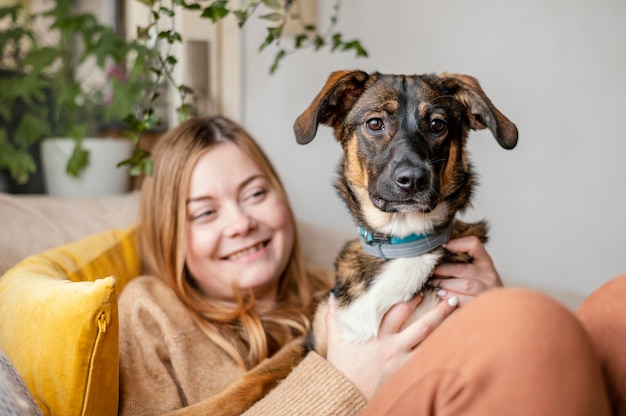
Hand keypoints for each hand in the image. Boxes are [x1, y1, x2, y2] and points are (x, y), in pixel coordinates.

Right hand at [325, 293, 457, 399]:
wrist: (345, 393)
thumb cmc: (342, 367)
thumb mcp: (336, 340)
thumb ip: (335, 317)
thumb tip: (334, 296)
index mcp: (376, 332)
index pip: (397, 309)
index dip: (411, 297)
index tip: (422, 287)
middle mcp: (392, 344)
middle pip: (421, 323)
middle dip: (437, 310)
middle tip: (448, 296)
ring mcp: (402, 361)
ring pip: (431, 342)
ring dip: (445, 329)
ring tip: (458, 319)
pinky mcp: (407, 375)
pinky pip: (428, 361)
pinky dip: (442, 353)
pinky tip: (456, 346)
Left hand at [430, 236, 501, 305]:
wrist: (497, 310)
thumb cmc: (478, 287)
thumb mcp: (475, 271)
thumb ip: (460, 262)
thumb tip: (439, 251)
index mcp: (485, 262)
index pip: (474, 245)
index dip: (457, 243)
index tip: (443, 246)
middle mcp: (489, 275)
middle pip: (463, 268)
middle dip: (443, 270)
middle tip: (431, 271)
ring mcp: (487, 291)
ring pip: (465, 285)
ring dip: (445, 284)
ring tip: (433, 283)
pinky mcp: (483, 305)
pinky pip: (465, 301)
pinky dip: (451, 297)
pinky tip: (442, 295)